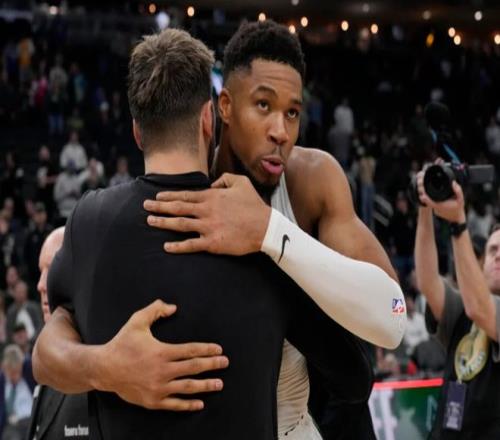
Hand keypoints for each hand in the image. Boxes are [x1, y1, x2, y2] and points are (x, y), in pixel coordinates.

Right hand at [95, 300, 228, 410]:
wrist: (103, 368)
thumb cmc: (122, 343)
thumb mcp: (137, 321)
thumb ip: (155, 310)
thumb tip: (173, 307)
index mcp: (161, 352)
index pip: (190, 350)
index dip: (207, 349)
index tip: (219, 350)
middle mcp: (162, 371)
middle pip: (193, 368)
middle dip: (212, 365)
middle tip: (225, 363)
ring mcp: (157, 387)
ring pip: (187, 387)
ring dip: (205, 385)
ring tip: (219, 383)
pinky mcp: (152, 400)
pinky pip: (174, 404)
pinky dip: (188, 404)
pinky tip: (200, 403)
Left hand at [144, 173, 271, 254]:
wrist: (265, 227)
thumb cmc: (254, 205)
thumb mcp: (241, 183)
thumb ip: (224, 179)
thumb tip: (211, 184)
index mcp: (212, 197)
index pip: (185, 195)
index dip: (169, 195)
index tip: (157, 196)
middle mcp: (206, 211)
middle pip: (177, 208)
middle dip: (159, 206)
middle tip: (145, 206)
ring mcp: (208, 227)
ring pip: (180, 224)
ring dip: (163, 222)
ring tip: (150, 221)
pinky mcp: (212, 243)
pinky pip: (190, 245)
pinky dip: (177, 246)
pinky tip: (166, 246)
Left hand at [417, 171, 465, 223]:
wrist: (458, 218)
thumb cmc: (459, 208)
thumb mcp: (461, 199)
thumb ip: (458, 191)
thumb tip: (453, 183)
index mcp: (440, 206)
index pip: (429, 202)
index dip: (425, 197)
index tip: (422, 193)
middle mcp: (436, 209)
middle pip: (428, 202)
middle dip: (425, 196)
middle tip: (423, 189)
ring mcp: (436, 211)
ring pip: (430, 204)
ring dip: (429, 199)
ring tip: (427, 192)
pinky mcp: (436, 212)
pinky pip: (432, 205)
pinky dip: (432, 202)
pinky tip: (434, 198)